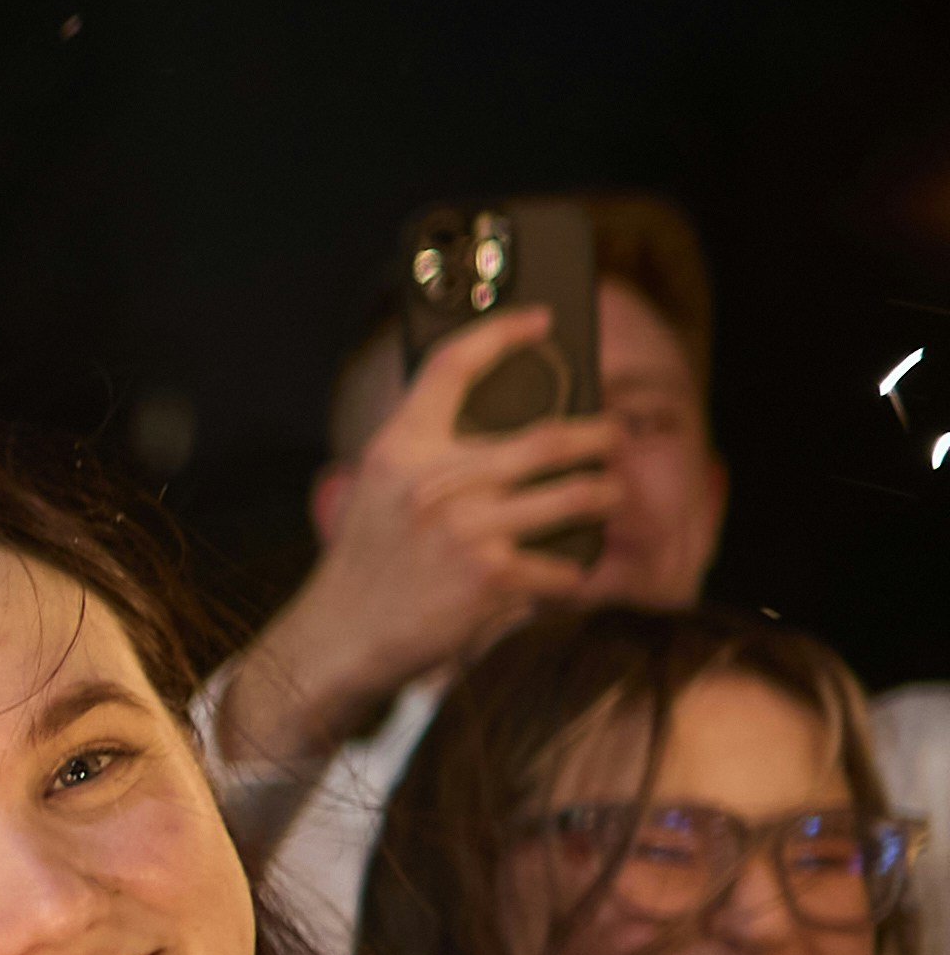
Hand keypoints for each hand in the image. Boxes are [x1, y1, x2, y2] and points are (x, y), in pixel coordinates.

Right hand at [223, 305, 623, 772]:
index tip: (539, 320)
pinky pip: (562, 565)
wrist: (341, 635)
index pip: (452, 367)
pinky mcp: (492, 576)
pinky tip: (564, 576)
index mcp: (400, 449)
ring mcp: (466, 529)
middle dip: (599, 435)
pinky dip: (571, 574)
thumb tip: (500, 427)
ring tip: (610, 496)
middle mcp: (435, 482)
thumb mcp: (377, 488)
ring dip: (606, 496)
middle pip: (550, 437)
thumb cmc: (367, 560)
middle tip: (613, 436)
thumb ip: (424, 451)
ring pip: (576, 496)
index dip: (501, 333)